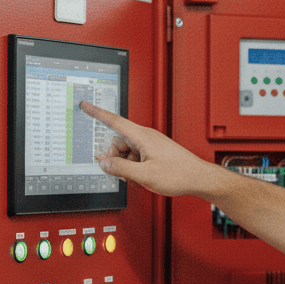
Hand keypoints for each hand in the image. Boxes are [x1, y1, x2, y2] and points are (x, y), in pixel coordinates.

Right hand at [77, 101, 220, 197]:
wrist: (198, 178)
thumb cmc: (179, 174)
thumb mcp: (144, 175)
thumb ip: (121, 168)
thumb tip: (104, 163)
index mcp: (142, 136)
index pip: (114, 121)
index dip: (97, 113)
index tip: (85, 105)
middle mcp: (146, 137)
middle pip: (118, 142)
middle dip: (115, 158)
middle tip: (123, 173)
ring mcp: (151, 144)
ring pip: (126, 151)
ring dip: (126, 165)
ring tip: (138, 178)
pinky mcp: (154, 151)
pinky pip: (136, 156)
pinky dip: (135, 167)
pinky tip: (143, 178)